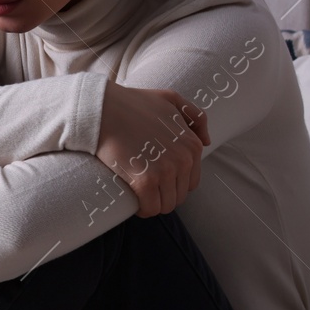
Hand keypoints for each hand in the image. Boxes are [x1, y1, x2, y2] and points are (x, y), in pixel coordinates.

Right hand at [95, 80, 209, 217]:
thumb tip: (207, 141)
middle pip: (179, 196)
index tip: (157, 178)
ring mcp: (165, 172)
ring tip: (139, 194)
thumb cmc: (132, 103)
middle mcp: (183, 160)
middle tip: (145, 185)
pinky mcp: (145, 182)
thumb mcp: (171, 99)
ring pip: (165, 205)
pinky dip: (142, 209)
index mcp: (192, 145)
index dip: (174, 183)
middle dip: (164, 194)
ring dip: (153, 204)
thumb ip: (195, 117)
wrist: (102, 108)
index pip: (191, 181)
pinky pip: (150, 208)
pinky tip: (133, 201)